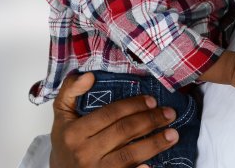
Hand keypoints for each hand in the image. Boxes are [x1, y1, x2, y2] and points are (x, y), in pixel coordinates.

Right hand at [50, 72, 178, 167]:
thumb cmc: (66, 141)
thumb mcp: (61, 114)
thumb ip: (71, 90)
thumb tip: (89, 76)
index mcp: (75, 132)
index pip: (110, 114)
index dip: (133, 105)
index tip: (152, 100)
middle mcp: (84, 152)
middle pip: (123, 132)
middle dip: (150, 121)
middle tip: (169, 113)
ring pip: (129, 155)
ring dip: (154, 144)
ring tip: (173, 134)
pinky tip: (155, 165)